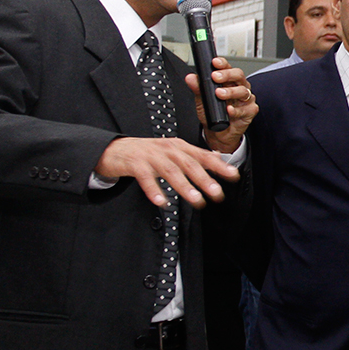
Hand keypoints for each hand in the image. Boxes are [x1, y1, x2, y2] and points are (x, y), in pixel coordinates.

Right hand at [96, 136, 239, 208]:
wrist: (115, 149)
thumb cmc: (147, 153)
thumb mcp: (172, 150)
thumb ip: (194, 155)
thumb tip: (217, 157)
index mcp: (179, 146)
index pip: (202, 156)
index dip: (219, 166)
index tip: (233, 176)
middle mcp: (167, 149)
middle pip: (189, 164)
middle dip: (204, 179)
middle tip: (217, 193)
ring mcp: (151, 156)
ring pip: (171, 171)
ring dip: (185, 186)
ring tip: (196, 200)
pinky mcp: (135, 164)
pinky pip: (146, 179)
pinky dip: (155, 190)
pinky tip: (163, 202)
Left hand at [188, 57, 256, 153]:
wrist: (219, 133)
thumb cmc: (213, 113)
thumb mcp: (202, 100)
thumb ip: (198, 88)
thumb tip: (190, 78)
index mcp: (229, 81)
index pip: (228, 68)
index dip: (222, 64)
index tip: (215, 63)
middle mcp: (240, 87)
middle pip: (238, 75)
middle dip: (227, 75)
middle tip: (215, 77)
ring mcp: (246, 99)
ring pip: (243, 91)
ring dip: (230, 92)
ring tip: (219, 94)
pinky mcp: (250, 111)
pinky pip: (244, 109)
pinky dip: (235, 110)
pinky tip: (228, 109)